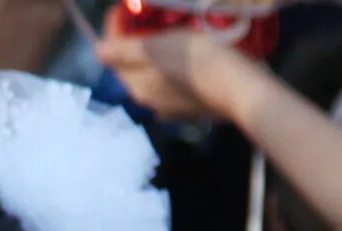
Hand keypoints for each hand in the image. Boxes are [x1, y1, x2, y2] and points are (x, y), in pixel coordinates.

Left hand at [95, 12, 256, 122]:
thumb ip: (124, 50)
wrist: (244, 91)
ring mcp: (168, 107)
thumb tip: (97, 50)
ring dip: (154, 53)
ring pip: (151, 73)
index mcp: (134, 84)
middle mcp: (146, 100)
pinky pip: (172, 83)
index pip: (111, 52)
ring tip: (169, 32)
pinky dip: (172, 67)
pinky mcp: (190, 109)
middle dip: (133, 39)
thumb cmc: (200, 62)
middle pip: (130, 64)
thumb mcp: (159, 48)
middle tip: (148, 16)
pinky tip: (186, 56)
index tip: (124, 6)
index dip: (114, 25)